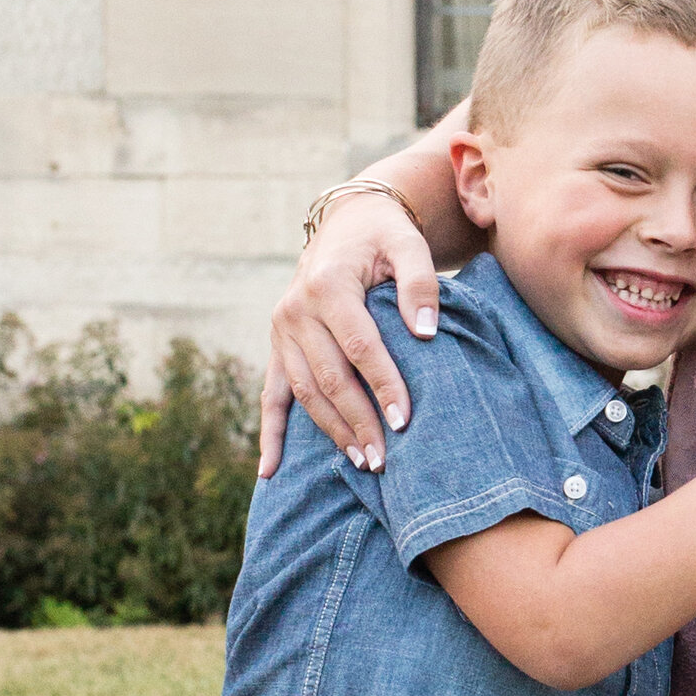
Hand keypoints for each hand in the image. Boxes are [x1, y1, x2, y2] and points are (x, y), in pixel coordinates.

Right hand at [262, 188, 444, 477]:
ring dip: (331, 431)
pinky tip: (269, 472)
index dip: (382, 385)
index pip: (358, 346)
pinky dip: (271, 434)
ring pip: (304, 392)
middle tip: (385, 460)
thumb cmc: (385, 237)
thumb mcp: (408, 245)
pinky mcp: (278, 346)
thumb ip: (420, 284)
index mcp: (327, 284)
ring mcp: (281, 330)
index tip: (405, 421)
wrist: (346, 223)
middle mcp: (295, 310)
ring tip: (363, 463)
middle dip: (358, 421)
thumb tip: (426, 334)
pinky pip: (271, 395)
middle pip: (329, 377)